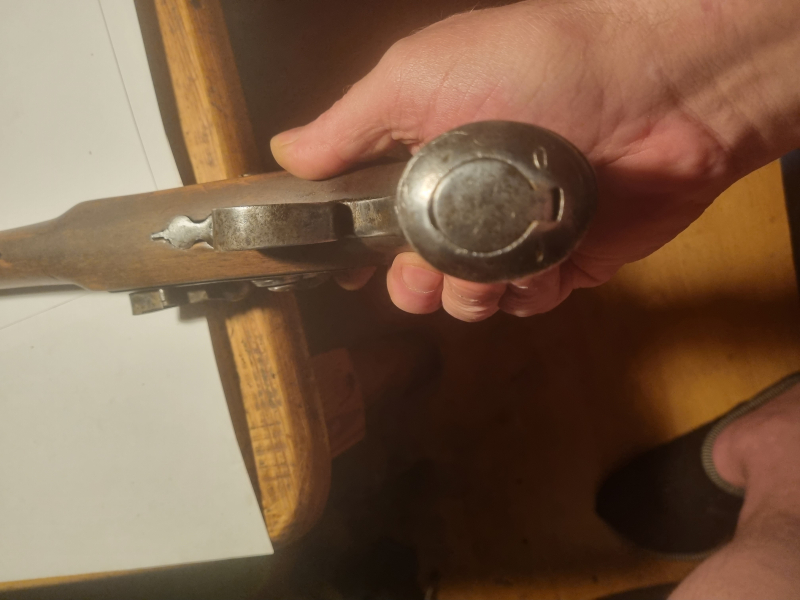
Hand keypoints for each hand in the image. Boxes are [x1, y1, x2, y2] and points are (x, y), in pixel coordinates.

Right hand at [271, 0, 799, 321]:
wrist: (656, 92)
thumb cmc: (530, 69)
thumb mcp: (418, 75)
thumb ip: (348, 123)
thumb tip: (284, 153)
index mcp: (421, 154)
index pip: (366, 212)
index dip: (351, 242)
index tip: (344, 260)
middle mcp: (462, 198)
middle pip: (410, 268)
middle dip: (406, 282)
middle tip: (418, 270)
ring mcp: (510, 233)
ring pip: (462, 296)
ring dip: (463, 295)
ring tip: (485, 272)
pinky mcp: (559, 261)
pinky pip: (522, 303)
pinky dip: (522, 295)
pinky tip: (537, 268)